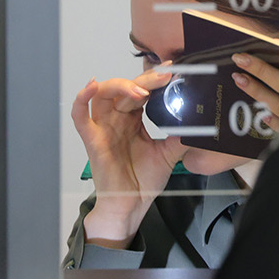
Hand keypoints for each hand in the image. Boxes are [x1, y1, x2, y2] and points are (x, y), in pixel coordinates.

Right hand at [70, 70, 181, 241]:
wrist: (131, 207)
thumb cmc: (142, 182)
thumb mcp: (168, 154)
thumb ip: (179, 137)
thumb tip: (198, 123)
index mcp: (132, 119)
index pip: (141, 90)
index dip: (154, 79)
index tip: (172, 71)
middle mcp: (116, 119)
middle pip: (125, 88)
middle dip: (145, 80)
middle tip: (164, 77)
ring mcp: (103, 128)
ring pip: (103, 94)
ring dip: (120, 86)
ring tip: (140, 91)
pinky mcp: (92, 141)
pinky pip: (80, 117)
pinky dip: (82, 99)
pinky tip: (92, 86)